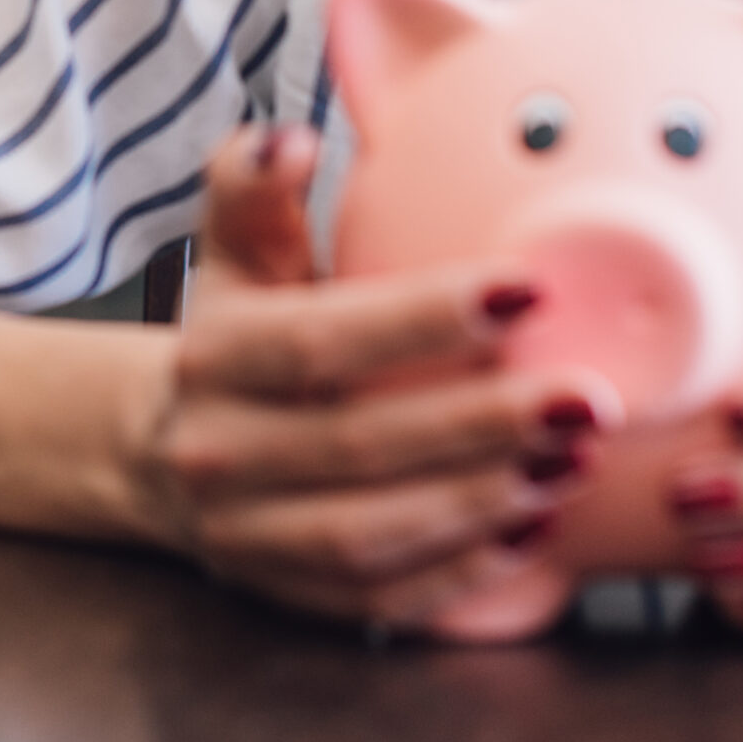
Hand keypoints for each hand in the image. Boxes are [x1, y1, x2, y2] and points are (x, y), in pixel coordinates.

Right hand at [132, 124, 623, 630]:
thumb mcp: (235, 255)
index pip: (319, 339)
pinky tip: (531, 533)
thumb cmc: (234, 336)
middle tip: (587, 398)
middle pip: (356, 442)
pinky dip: (456, 576)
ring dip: (478, 502)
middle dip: (480, 422)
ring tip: (572, 462)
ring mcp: (245, 536)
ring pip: (368, 534)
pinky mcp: (283, 596)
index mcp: (212, 358)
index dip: (420, 319)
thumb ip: (256, 190)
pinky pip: (375, 600)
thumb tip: (289, 140)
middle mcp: (216, 452)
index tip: (526, 289)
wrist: (155, 449)